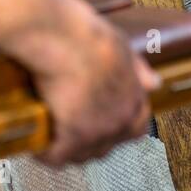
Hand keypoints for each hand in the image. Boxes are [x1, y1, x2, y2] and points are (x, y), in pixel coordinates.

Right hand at [26, 0, 159, 166]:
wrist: (61, 37)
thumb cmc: (86, 34)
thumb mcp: (122, 46)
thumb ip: (137, 69)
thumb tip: (153, 82)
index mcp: (135, 96)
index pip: (138, 127)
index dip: (120, 127)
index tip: (104, 122)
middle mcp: (121, 118)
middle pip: (108, 145)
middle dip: (91, 140)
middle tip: (71, 129)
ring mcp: (98, 130)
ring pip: (82, 154)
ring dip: (68, 149)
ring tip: (52, 138)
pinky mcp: (72, 137)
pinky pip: (57, 156)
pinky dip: (45, 152)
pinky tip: (36, 145)